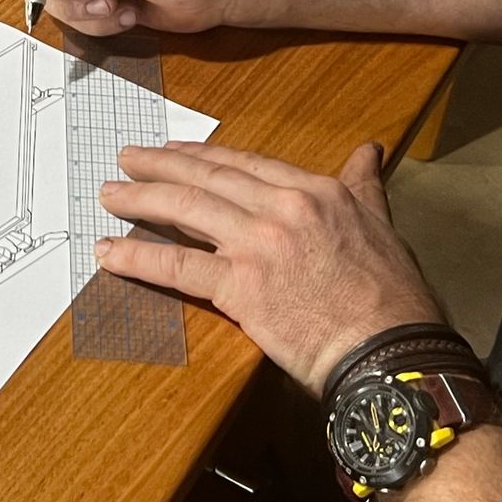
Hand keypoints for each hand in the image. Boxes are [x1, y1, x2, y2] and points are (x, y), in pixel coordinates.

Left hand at [94, 141, 443, 395]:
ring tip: (107, 194)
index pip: (244, 162)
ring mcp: (257, 244)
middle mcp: (282, 207)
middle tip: (126, 158)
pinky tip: (109, 253)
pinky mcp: (239, 286)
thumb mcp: (382, 226)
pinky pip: (176, 266)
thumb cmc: (394, 298)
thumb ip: (363, 186)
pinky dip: (137, 256)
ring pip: (183, 210)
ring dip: (138, 199)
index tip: (173, 150)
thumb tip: (368, 151)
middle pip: (206, 178)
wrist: (393, 350)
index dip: (201, 156)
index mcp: (315, 190)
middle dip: (159, 166)